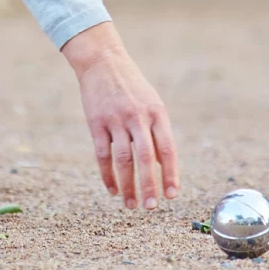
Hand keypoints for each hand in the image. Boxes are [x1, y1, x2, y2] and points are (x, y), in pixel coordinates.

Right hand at [62, 24, 179, 208]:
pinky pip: (102, 155)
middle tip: (151, 207)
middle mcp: (138, 117)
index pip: (167, 148)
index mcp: (157, 112)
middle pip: (146, 158)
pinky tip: (113, 189)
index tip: (172, 195)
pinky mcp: (96, 123)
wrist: (103, 62)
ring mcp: (116, 120)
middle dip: (149, 185)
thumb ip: (157, 131)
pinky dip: (108, 175)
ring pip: (123, 160)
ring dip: (127, 186)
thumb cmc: (132, 87)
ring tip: (130, 205)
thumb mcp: (152, 103)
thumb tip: (161, 166)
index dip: (170, 173)